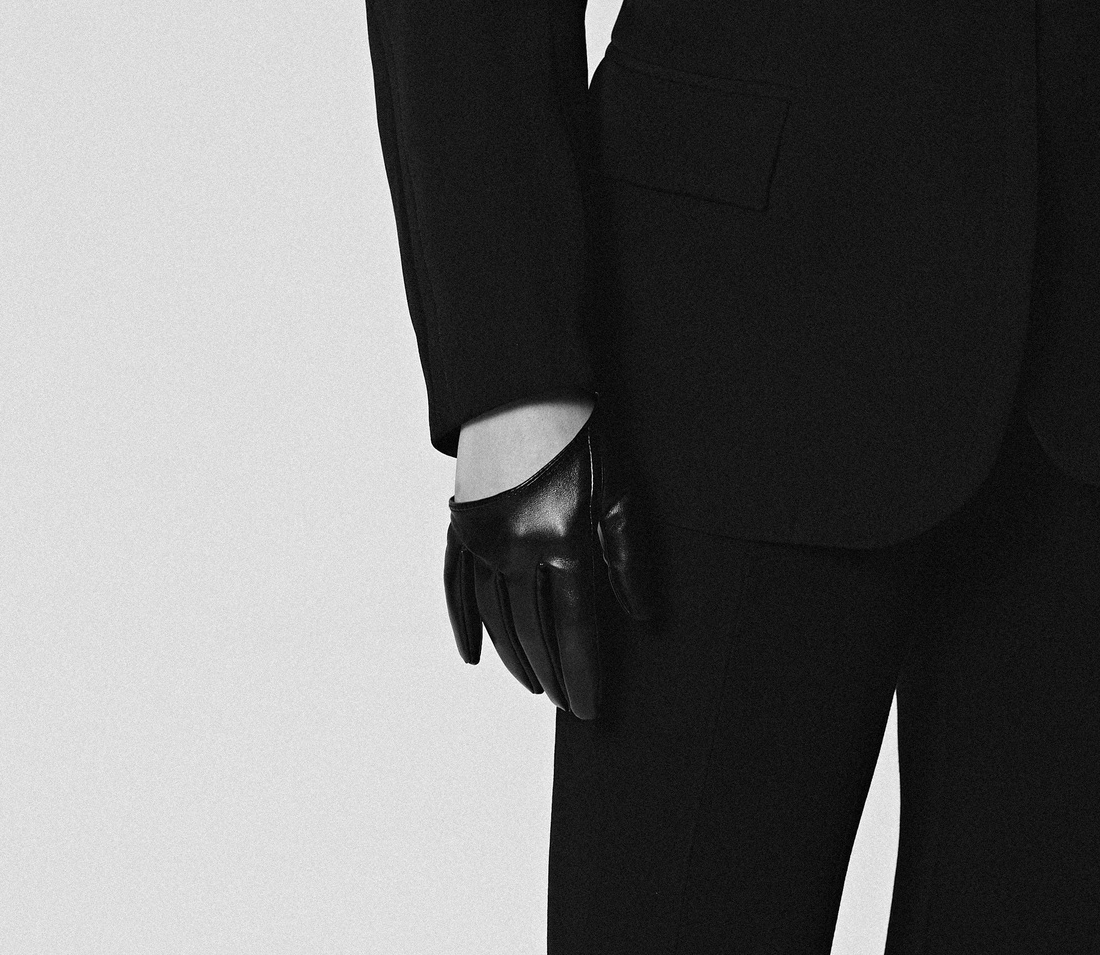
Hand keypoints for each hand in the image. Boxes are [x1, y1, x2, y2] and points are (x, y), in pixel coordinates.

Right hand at [444, 413, 656, 719]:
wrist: (524, 389)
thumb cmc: (583, 437)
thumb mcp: (619, 490)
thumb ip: (628, 558)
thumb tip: (643, 617)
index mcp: (563, 539)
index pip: (573, 629)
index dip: (582, 675)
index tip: (589, 710)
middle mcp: (517, 547)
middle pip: (532, 632)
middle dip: (552, 673)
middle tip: (565, 702)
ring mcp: (483, 538)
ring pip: (495, 618)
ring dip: (514, 657)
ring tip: (534, 683)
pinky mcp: (461, 525)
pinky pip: (456, 588)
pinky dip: (463, 625)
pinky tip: (472, 656)